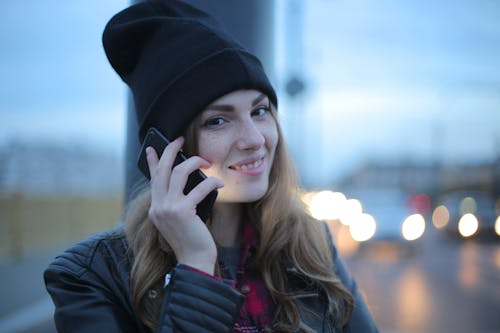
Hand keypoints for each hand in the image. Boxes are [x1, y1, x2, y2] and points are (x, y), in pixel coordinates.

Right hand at [146, 137, 222, 273]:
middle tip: (179, 140)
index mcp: (156, 208)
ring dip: (194, 162)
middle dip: (171, 151)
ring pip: (179, 173)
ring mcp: (168, 208)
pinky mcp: (182, 212)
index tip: (151, 148)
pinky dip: (211, 182)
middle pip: (163, 169)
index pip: (152, 179)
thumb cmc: (191, 240)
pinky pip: (199, 187)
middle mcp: (158, 206)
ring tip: (205, 161)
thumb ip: (178, 201)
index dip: (153, 161)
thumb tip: (190, 180)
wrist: (194, 260)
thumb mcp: (180, 218)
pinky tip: (220, 182)